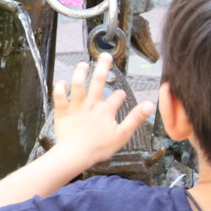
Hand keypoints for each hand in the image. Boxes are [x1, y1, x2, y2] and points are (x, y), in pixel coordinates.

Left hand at [51, 53, 153, 168]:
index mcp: (106, 110)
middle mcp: (91, 104)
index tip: (120, 95)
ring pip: (78, 84)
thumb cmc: (99, 147)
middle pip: (98, 81)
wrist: (75, 154)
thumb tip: (150, 105)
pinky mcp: (62, 112)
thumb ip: (136, 118)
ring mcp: (76, 107)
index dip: (120, 95)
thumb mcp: (123, 134)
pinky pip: (59, 96)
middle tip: (105, 55)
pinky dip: (60, 88)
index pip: (117, 97)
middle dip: (103, 66)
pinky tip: (62, 82)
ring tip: (83, 64)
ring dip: (80, 72)